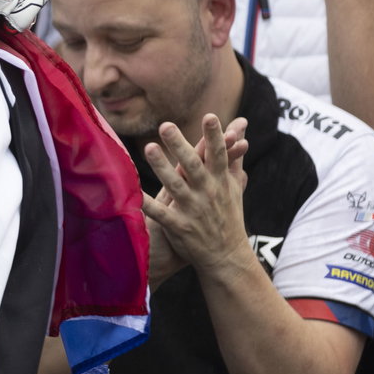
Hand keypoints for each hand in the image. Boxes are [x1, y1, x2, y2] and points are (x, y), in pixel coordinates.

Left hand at [140, 116, 251, 277]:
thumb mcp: (235, 184)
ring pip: (175, 185)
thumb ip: (234, 154)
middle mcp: (207, 193)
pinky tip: (132, 192)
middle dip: (180, 146)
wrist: (227, 256)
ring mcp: (193, 210)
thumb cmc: (229, 214)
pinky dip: (147, 204)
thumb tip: (241, 125)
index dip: (215, 136)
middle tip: (166, 125)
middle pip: (193, 166)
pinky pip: (160, 213)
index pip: (218, 155)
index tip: (210, 117)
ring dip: (162, 167)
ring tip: (149, 148)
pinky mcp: (179, 226)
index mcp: (220, 181)